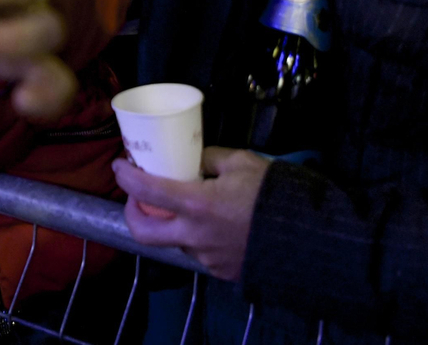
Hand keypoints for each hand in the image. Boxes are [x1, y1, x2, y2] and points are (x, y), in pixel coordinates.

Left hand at [112, 149, 269, 280]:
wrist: (307, 239)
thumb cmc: (273, 194)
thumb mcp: (241, 162)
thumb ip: (210, 157)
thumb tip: (193, 158)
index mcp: (196, 204)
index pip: (145, 190)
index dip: (125, 176)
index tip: (120, 165)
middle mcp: (193, 235)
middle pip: (143, 232)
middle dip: (131, 213)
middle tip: (137, 197)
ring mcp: (205, 257)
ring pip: (174, 240)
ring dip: (172, 224)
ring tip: (189, 206)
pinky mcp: (219, 271)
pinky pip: (198, 252)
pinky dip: (197, 237)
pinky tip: (214, 225)